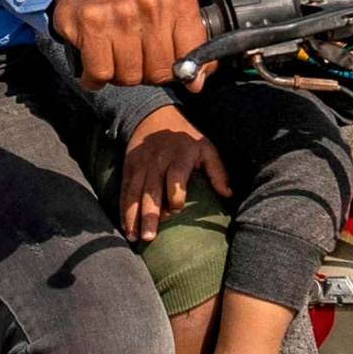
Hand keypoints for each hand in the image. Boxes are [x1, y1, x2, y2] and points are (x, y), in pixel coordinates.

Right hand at [50, 0, 206, 90]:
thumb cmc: (134, 8)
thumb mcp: (171, 18)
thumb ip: (190, 51)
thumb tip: (195, 83)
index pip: (190, 58)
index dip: (176, 68)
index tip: (164, 57)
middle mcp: (152, 2)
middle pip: (159, 72)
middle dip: (146, 73)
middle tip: (135, 54)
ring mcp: (121, 11)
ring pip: (129, 76)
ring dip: (119, 75)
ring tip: (115, 54)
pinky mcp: (92, 22)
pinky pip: (101, 73)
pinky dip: (94, 78)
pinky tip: (96, 60)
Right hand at [119, 105, 231, 241]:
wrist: (154, 116)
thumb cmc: (185, 138)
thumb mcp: (206, 147)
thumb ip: (217, 171)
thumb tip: (228, 194)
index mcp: (179, 157)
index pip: (175, 179)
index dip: (175, 196)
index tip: (175, 210)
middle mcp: (157, 162)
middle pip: (152, 191)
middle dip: (150, 214)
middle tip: (149, 237)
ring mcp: (140, 166)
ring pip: (135, 194)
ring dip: (133, 216)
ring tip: (133, 237)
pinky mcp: (129, 169)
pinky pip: (125, 191)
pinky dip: (123, 210)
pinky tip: (124, 227)